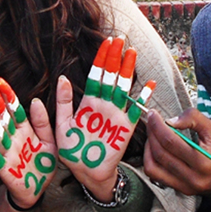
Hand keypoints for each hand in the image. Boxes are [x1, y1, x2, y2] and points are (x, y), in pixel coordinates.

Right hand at [0, 78, 56, 209]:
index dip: (7, 94)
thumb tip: (35, 101)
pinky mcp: (3, 166)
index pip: (14, 108)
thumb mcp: (49, 141)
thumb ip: (42, 122)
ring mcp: (7, 151)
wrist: (37, 190)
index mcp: (24, 129)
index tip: (0, 80)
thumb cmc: (42, 164)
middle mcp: (13, 137)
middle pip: (2, 116)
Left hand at [56, 37, 154, 202]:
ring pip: (123, 88)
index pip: (95, 75)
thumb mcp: (61, 125)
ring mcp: (115, 115)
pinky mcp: (126, 128)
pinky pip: (135, 110)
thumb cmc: (71, 150)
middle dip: (115, 58)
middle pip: (110, 77)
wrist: (86, 172)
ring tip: (131, 53)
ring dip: (127, 71)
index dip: (101, 59)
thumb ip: (63, 102)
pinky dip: (142, 98)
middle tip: (120, 39)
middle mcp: (103, 105)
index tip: (106, 43)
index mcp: (87, 102)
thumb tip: (62, 78)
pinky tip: (149, 85)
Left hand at [144, 108, 210, 198]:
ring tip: (153, 135)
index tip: (152, 114)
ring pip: (153, 166)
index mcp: (203, 161)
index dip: (157, 126)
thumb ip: (194, 119)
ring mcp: (186, 186)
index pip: (170, 141)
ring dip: (148, 148)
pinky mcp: (182, 190)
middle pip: (160, 153)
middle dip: (151, 133)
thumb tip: (170, 120)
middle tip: (150, 122)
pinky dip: (150, 161)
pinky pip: (156, 176)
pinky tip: (154, 150)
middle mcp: (193, 177)